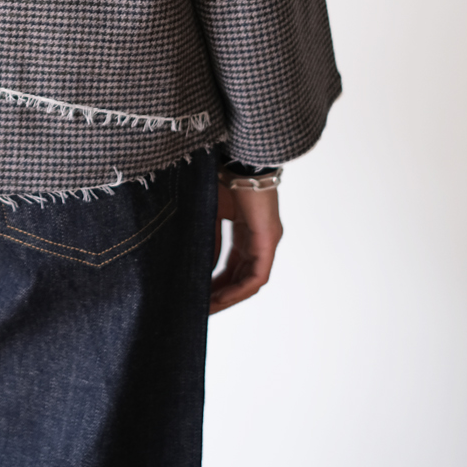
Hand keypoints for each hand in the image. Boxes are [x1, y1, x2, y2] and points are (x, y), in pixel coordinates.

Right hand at [209, 180, 282, 313]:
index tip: (197, 294)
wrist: (237, 158)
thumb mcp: (208, 216)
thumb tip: (199, 269)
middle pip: (242, 277)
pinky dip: (240, 289)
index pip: (233, 266)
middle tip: (200, 308)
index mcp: (245, 230)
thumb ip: (207, 241)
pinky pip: (258, 275)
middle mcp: (259, 239)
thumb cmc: (221, 177)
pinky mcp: (269, 239)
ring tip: (208, 308)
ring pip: (251, 280)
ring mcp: (267, 240)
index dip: (216, 283)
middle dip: (221, 295)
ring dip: (230, 297)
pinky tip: (222, 297)